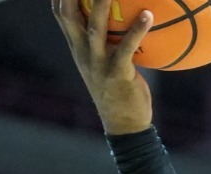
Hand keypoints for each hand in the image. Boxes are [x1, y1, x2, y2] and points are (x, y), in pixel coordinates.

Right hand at [50, 0, 156, 134]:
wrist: (123, 124)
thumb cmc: (119, 88)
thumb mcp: (106, 61)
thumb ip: (107, 39)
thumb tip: (121, 15)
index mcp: (77, 47)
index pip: (61, 14)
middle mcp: (82, 53)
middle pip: (69, 14)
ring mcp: (97, 64)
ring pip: (95, 28)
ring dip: (102, 3)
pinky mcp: (116, 73)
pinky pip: (125, 47)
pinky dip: (137, 28)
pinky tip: (149, 14)